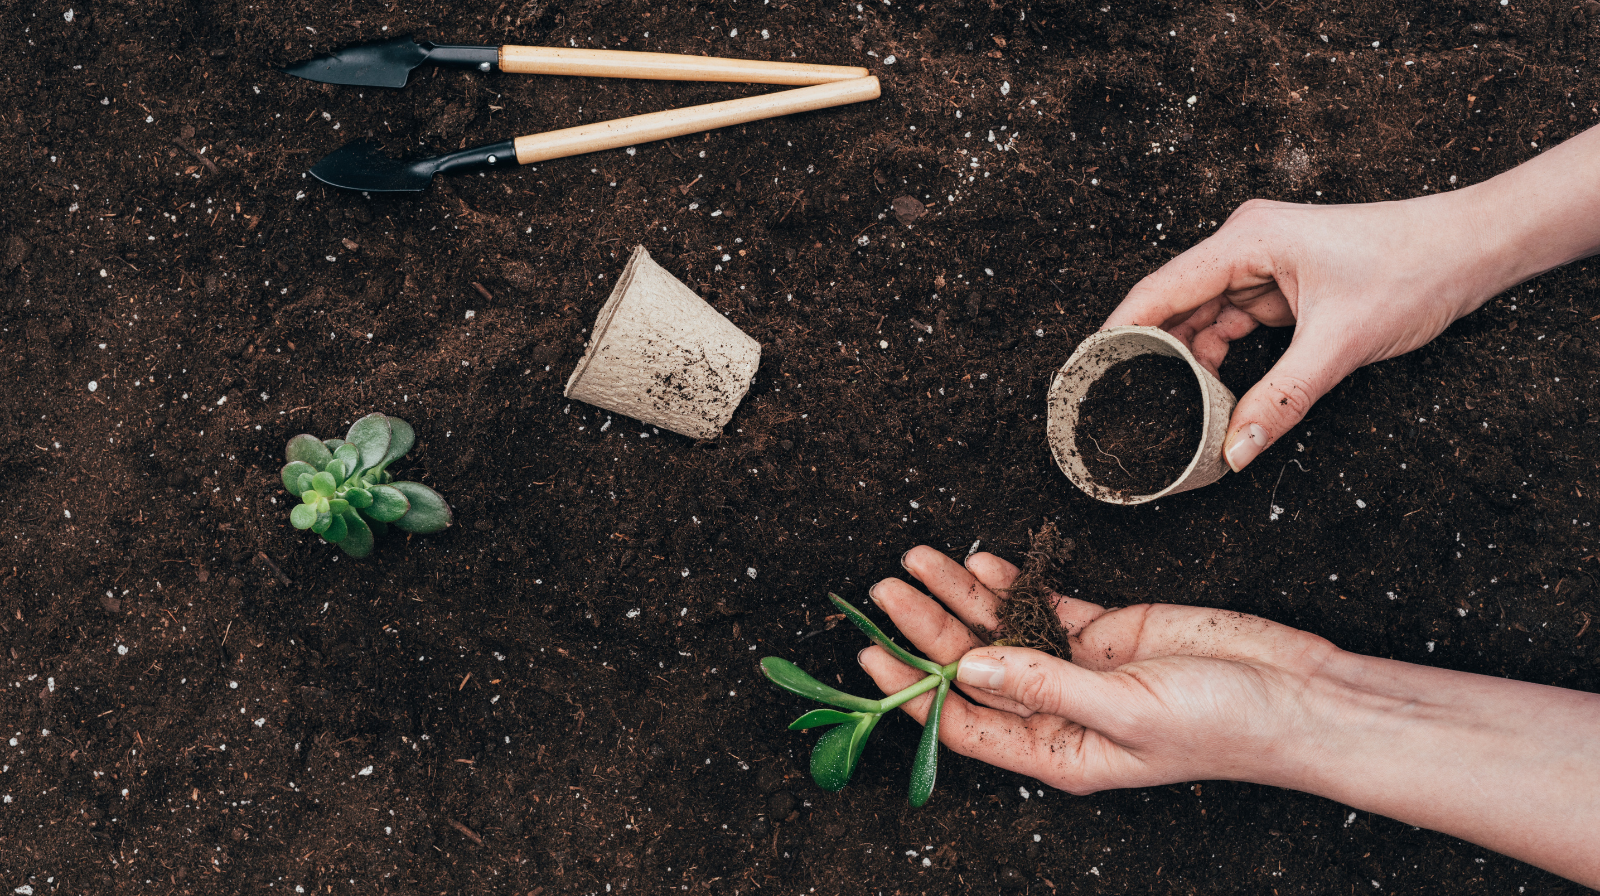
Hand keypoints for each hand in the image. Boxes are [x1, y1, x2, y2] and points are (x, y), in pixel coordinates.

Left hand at [861, 547, 1599, 884]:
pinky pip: (1043, 604)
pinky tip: (979, 560)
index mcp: (1057, 753)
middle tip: (883, 588)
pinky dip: (1011, 581)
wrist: (1296, 693)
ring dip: (959, 595)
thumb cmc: (1222, 725)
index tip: (869, 656)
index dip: (913, 690)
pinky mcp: (1108, 630)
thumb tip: (968, 670)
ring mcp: (1081, 667)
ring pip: (1001, 629)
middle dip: (925, 627)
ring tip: (915, 560)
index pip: (964, 722)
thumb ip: (1043, 685)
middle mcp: (1058, 712)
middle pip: (973, 667)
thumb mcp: (1126, 712)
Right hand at [1104, 191, 1497, 471]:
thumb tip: (1237, 449)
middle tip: (1122, 400)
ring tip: (1169, 405)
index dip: (1119, 331)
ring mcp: (1265, 264)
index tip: (1086, 369)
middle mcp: (1246, 245)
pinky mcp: (1284, 283)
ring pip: (1206, 318)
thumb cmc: (1413, 269)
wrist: (1472, 248)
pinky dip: (1222, 356)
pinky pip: (1236, 322)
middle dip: (1153, 353)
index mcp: (1247, 240)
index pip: (1160, 289)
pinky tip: (1215, 390)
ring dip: (1191, 360)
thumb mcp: (1341, 344)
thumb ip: (1283, 398)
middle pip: (1176, 304)